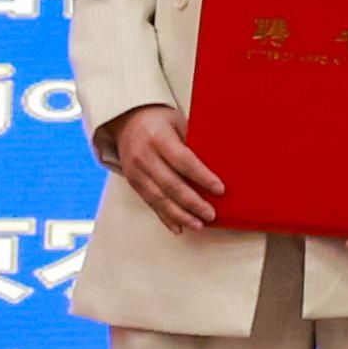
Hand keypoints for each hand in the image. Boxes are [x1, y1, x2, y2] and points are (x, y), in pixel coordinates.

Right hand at [100, 101, 223, 235]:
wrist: (125, 121)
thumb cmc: (160, 120)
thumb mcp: (178, 122)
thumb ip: (194, 141)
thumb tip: (222, 161)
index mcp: (158, 138)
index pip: (183, 161)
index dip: (202, 177)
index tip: (220, 189)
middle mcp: (144, 157)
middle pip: (170, 184)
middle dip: (192, 202)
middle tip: (211, 214)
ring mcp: (135, 171)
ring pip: (158, 198)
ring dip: (180, 215)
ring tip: (199, 225)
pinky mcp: (132, 182)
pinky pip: (149, 202)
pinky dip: (165, 216)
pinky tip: (178, 228)